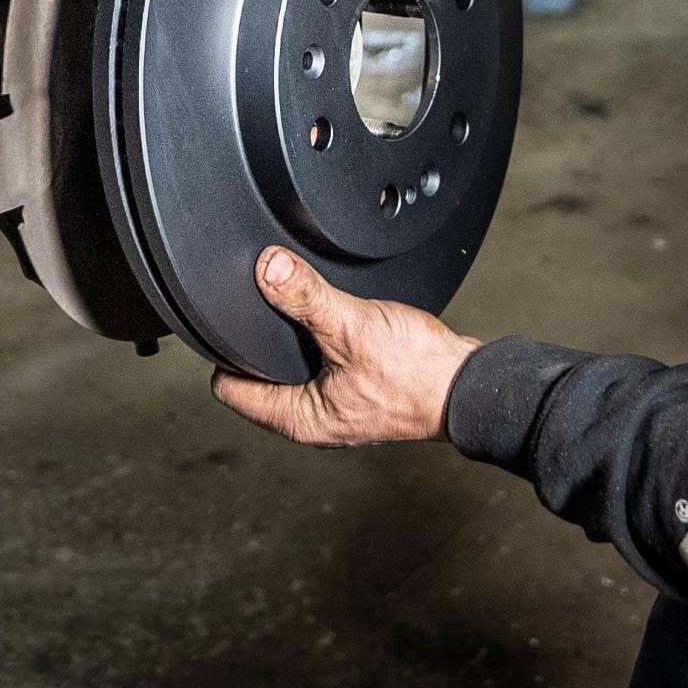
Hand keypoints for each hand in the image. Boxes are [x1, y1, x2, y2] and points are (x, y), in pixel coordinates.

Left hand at [210, 247, 481, 445]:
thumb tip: (267, 268)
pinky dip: (320, 341)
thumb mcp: (351, 326)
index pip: (230, 389)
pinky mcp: (360, 390)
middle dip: (255, 341)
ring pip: (293, 369)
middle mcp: (314, 419)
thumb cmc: (417, 374)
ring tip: (292, 308)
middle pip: (258, 377)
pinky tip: (331, 319)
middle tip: (253, 304)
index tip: (219, 321)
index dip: (220, 352)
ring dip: (291, 340)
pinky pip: (323, 363)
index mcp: (298, 418)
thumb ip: (305, 296)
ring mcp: (338, 406)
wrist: (469, 384)